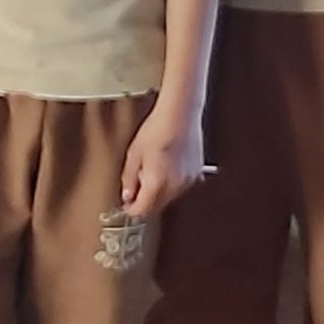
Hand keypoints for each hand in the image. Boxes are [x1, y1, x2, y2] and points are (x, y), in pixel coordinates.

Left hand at [120, 104, 204, 218]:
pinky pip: (181, 185)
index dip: (132, 210)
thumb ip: (129, 178)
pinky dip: (171, 182)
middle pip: (158, 206)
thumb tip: (127, 194)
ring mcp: (188, 180)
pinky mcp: (197, 172)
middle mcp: (175, 186)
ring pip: (170, 197)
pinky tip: (165, 165)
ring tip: (151, 169)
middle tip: (136, 187)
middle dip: (145, 201)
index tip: (126, 206)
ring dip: (159, 192)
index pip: (143, 210)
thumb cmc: (158, 128)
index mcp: (157, 183)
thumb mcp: (134, 154)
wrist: (180, 113)